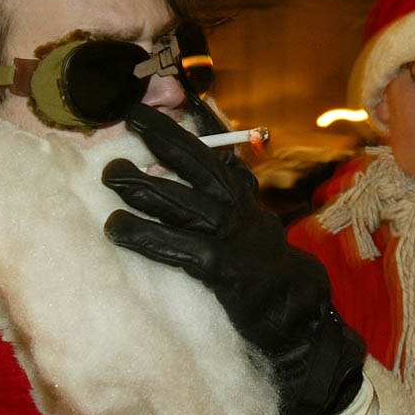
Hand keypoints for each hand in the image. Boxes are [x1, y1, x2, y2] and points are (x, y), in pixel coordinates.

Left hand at [102, 104, 364, 414]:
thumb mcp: (249, 234)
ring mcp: (236, 238)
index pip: (223, 153)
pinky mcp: (226, 269)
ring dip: (146, 185)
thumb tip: (177, 184)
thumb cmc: (264, 281)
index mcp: (246, 201)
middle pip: (202, 164)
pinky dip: (148, 235)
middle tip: (131, 116)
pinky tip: (118, 227)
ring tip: (111, 173)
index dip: (200, 124)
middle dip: (166, 136)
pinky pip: (181, 247)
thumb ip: (222, 208)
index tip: (176, 93)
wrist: (302, 321)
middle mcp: (243, 211)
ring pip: (186, 202)